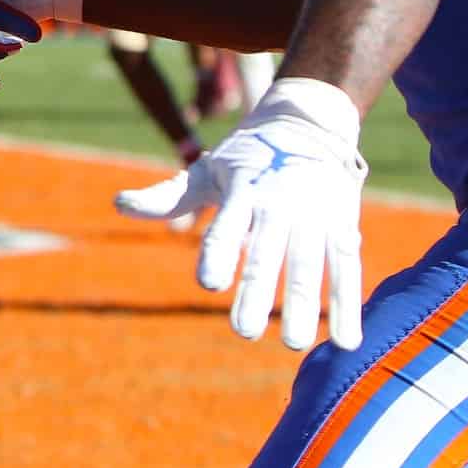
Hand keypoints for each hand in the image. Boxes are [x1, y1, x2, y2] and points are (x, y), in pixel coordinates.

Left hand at [116, 77, 367, 350]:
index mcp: (242, 192)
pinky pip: (346, 268)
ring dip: (302, 305)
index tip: (209, 283)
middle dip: (256, 290)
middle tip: (242, 331)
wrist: (308, 123)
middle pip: (266, 253)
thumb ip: (168, 196)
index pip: (226, 226)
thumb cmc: (246, 158)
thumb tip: (119, 204)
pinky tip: (344, 341)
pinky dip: (348, 304)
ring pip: (309, 264)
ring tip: (291, 343)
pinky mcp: (343, 225)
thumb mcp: (206, 171)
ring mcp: (314, 215)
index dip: (218, 253)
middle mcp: (278, 204)